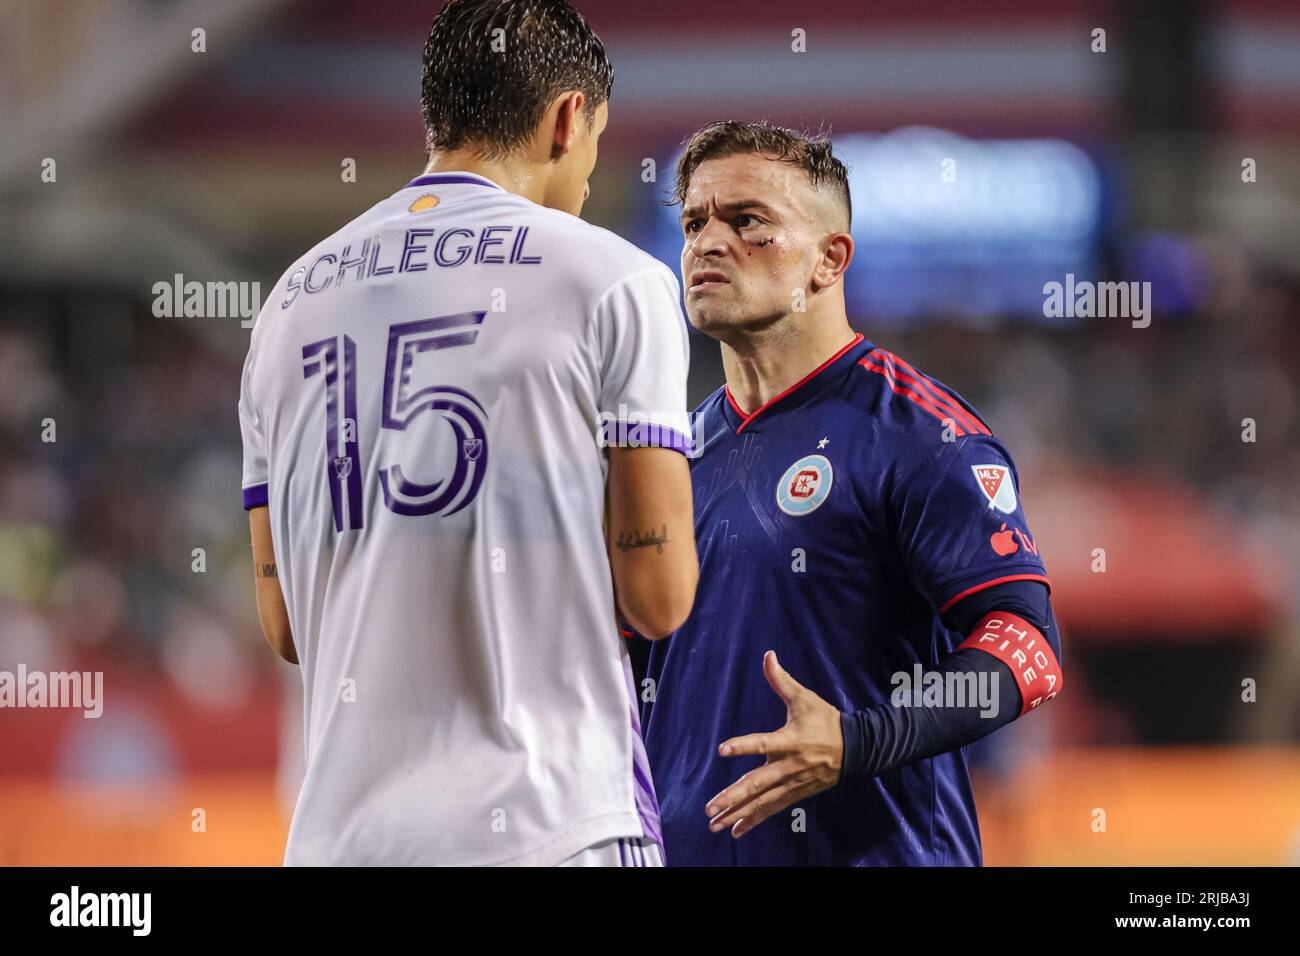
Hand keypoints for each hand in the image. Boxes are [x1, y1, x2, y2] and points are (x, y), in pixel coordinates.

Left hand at [705, 650, 844, 837]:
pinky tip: (736, 831)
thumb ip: (781, 680)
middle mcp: (789, 766)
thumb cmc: (826, 721)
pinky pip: (771, 810)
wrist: (856, 749)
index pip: (763, 743)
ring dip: (737, 814)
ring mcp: (792, 784)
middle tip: (710, 807)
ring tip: (715, 825)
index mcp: (790, 741)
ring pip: (761, 802)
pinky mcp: (795, 794)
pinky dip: (754, 821)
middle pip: (757, 783)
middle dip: (732, 797)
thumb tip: (768, 655)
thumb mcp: (804, 699)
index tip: (722, 749)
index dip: (743, 746)